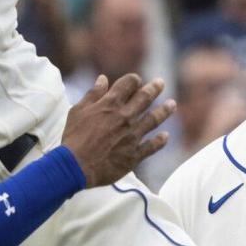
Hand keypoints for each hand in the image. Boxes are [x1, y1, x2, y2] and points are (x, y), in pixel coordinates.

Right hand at [60, 73, 175, 187]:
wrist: (76, 166)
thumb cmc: (73, 138)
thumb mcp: (77, 111)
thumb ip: (93, 94)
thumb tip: (103, 79)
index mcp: (110, 104)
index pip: (129, 83)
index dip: (133, 80)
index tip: (136, 80)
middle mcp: (125, 117)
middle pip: (145, 98)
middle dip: (154, 88)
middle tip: (161, 83)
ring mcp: (132, 136)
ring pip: (154, 119)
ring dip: (165, 110)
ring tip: (172, 104)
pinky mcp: (134, 155)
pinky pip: (152, 146)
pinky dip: (160, 141)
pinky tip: (165, 136)